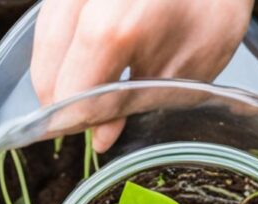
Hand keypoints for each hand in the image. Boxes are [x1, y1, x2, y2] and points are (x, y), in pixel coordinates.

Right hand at [31, 0, 253, 150]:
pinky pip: (51, 18)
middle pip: (49, 71)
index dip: (81, 123)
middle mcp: (82, 1)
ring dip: (58, 75)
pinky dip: (61, 46)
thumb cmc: (213, 7)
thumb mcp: (187, 67)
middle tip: (91, 120)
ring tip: (88, 93)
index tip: (96, 135)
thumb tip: (101, 135)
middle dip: (65, 103)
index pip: (73, 96)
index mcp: (113, 30)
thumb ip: (136, 102)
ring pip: (44, 43)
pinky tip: (83, 60)